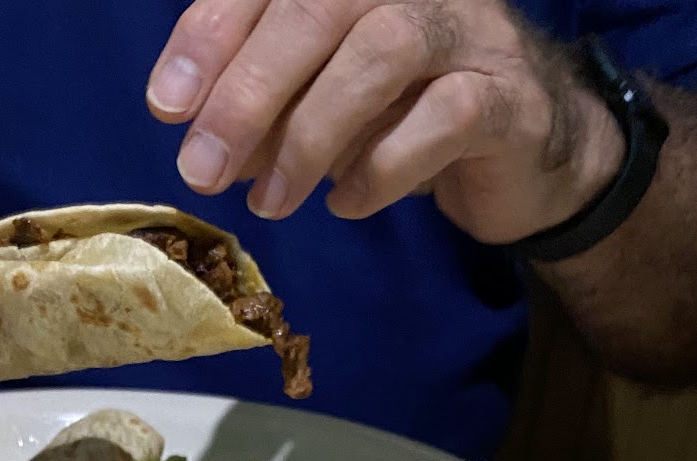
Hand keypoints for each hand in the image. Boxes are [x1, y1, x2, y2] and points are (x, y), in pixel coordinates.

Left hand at [147, 0, 623, 242]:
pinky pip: (444, 118)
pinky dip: (382, 169)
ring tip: (270, 203)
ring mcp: (468, 30)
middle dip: (248, 92)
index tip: (166, 104)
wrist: (530, 148)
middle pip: (320, 3)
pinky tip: (347, 204)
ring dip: (310, 135)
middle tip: (203, 169)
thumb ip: (267, 108)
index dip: (211, 34)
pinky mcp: (507, 97)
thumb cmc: (410, 112)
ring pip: (382, 49)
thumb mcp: (324, 101)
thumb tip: (203, 140)